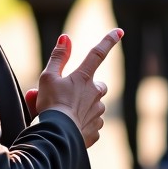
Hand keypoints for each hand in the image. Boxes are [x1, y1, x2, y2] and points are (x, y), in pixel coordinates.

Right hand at [33, 29, 121, 146]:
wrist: (57, 136)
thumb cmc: (51, 105)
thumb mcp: (48, 77)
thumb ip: (58, 57)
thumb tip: (66, 38)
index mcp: (83, 78)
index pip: (97, 54)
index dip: (108, 41)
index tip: (119, 32)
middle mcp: (95, 93)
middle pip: (98, 85)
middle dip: (89, 88)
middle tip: (70, 95)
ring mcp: (97, 113)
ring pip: (95, 106)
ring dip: (83, 108)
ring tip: (64, 115)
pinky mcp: (95, 130)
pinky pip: (91, 124)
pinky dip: (82, 125)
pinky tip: (70, 128)